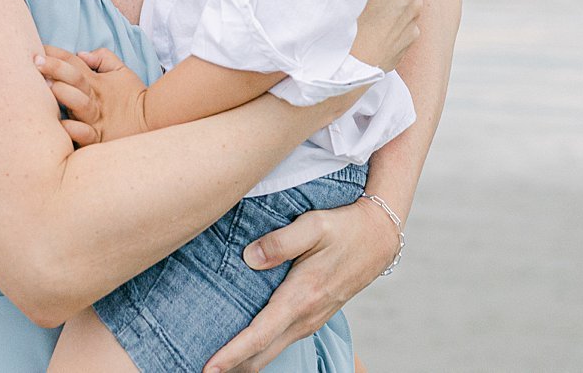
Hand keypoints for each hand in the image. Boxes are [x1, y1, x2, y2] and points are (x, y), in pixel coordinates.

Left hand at [35, 46, 149, 144]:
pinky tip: (63, 126)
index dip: (55, 54)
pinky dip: (76, 131)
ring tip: (49, 87)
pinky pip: (86, 136)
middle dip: (55, 68)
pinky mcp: (100, 139)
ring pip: (79, 104)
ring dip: (65, 94)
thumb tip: (81, 54)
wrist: (154, 122)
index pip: (73, 63)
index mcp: (95, 81)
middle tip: (36, 61)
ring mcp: (96, 119)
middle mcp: (94, 98)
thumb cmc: (133, 96)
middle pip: (74, 79)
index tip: (37, 48)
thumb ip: (102, 58)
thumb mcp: (121, 71)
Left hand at [202, 193, 398, 372]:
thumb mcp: (314, 225)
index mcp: (301, 297)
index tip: (209, 367)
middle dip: (233, 367)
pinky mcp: (313, 317)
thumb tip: (249, 258)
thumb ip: (280, 241)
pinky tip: (245, 348)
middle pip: (262, 355)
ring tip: (217, 365)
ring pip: (271, 352)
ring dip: (245, 362)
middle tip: (202, 370)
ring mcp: (311, 321)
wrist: (379, 238)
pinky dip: (259, 352)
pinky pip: (281, 342)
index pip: (259, 335)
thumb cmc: (345, 229)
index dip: (232, 354)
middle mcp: (306, 317)